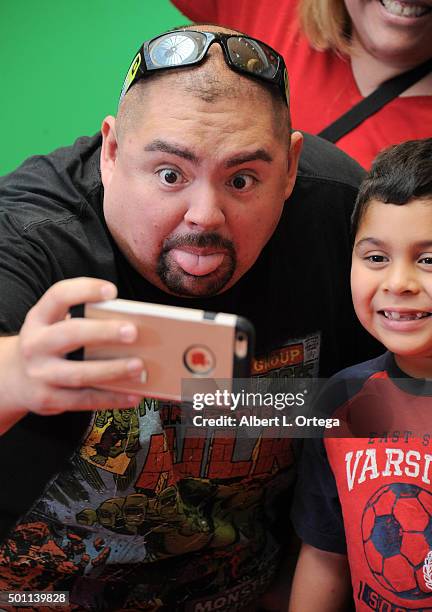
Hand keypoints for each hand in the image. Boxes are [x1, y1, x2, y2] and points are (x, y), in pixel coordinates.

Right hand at [2, 277, 143, 421]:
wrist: (13, 379)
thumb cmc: (49, 345)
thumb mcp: (53, 326)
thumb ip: (83, 322)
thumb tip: (129, 327)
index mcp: (39, 318)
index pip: (58, 296)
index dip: (85, 290)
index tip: (112, 291)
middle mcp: (35, 344)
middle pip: (71, 334)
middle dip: (103, 332)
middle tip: (133, 332)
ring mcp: (40, 374)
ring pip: (80, 373)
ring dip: (113, 370)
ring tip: (139, 366)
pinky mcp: (48, 400)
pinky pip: (84, 400)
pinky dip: (111, 398)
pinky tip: (134, 395)